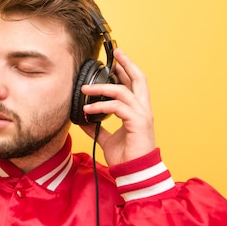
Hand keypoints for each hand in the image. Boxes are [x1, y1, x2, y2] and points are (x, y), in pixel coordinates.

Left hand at [79, 48, 155, 165]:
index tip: (115, 61)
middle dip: (127, 64)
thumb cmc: (126, 157)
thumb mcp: (107, 139)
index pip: (134, 85)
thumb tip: (83, 121)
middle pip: (139, 79)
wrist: (134, 172)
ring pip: (123, 91)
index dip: (126, 71)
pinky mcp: (138, 122)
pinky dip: (100, 106)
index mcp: (138, 111)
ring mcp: (142, 115)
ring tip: (84, 89)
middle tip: (115, 53)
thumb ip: (97, 128)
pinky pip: (117, 107)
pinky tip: (87, 110)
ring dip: (101, 87)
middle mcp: (143, 110)